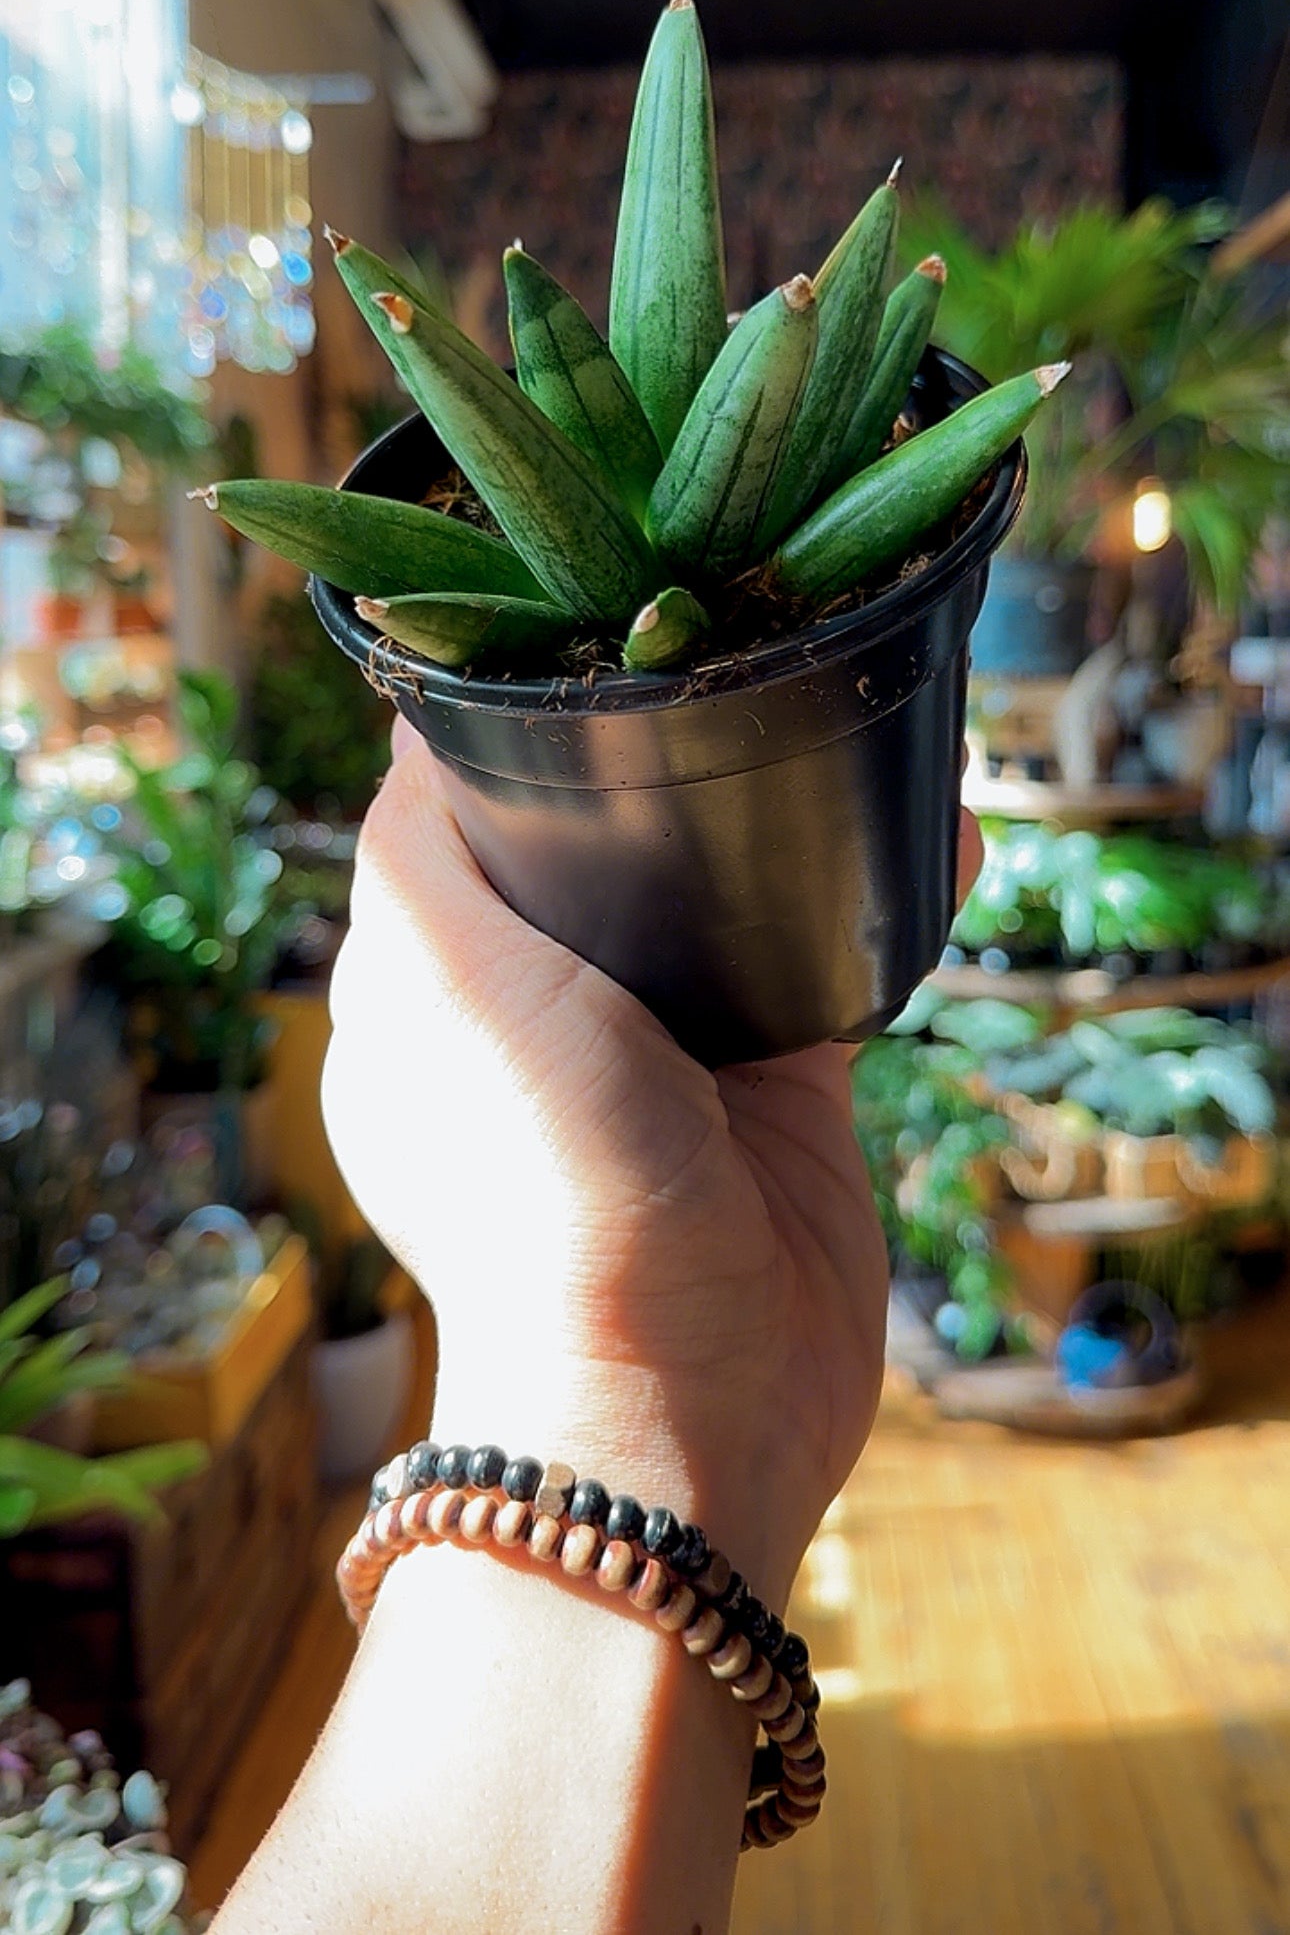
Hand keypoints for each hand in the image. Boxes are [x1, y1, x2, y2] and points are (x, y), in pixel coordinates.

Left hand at [324, 720, 981, 1607]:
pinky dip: (881, 901)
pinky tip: (940, 836)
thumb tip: (423, 725)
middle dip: (667, 765)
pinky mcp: (781, 1093)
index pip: (460, 831)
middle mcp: (543, 1018)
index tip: (594, 649)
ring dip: (786, 824)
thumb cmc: (541, 1180)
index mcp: (434, 996)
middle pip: (600, 852)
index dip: (516, 741)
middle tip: (741, 667)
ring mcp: (666, 1056)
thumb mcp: (442, 985)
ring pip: (725, 899)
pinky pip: (831, 965)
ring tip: (846, 728)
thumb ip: (415, 855)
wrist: (685, 1393)